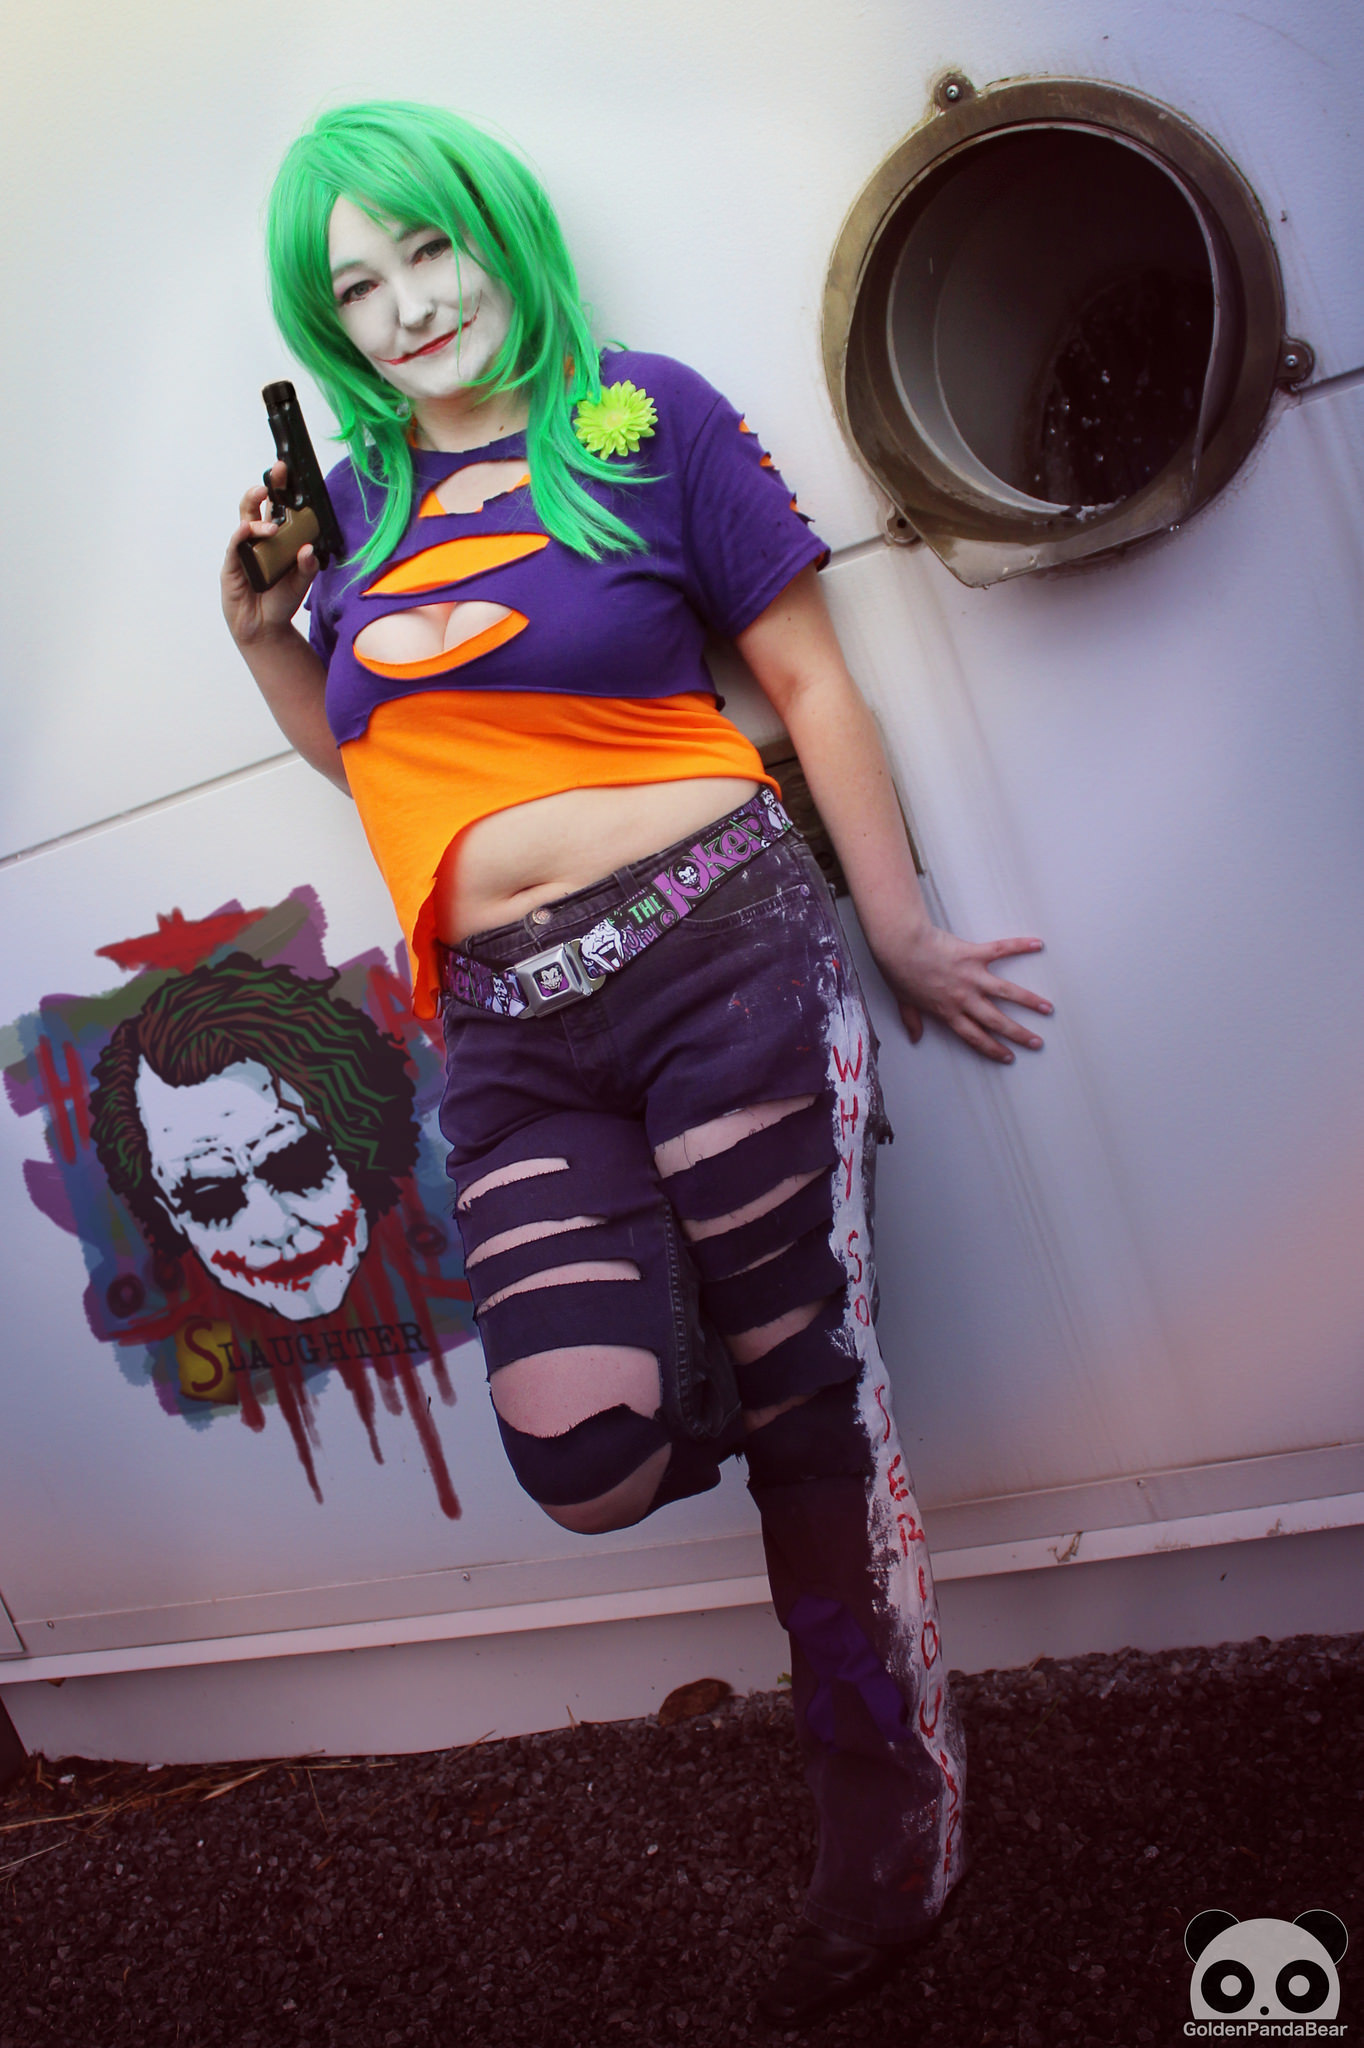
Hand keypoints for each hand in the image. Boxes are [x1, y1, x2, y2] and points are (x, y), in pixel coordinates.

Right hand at [221, 460, 318, 646]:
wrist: (264, 628)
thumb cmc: (280, 601)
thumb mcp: (300, 583)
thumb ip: (307, 567)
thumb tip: (309, 549)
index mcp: (278, 539)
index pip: (279, 508)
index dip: (282, 490)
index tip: (289, 471)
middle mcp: (259, 539)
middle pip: (258, 505)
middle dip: (266, 487)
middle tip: (276, 473)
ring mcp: (244, 549)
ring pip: (245, 519)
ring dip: (254, 508)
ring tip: (268, 515)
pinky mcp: (233, 563)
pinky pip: (235, 544)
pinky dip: (242, 534)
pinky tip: (249, 530)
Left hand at [877, 924, 1051, 1063]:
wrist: (900, 946)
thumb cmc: (899, 972)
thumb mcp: (904, 1001)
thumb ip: (912, 1021)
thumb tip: (914, 1037)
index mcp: (948, 1012)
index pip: (975, 1037)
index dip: (993, 1049)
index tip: (1008, 1056)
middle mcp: (965, 998)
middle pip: (996, 1022)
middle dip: (1019, 1034)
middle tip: (1036, 1042)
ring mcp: (972, 977)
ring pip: (1007, 992)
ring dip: (1029, 1001)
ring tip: (1047, 1008)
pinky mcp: (975, 954)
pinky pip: (1002, 949)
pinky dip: (1021, 946)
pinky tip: (1038, 945)